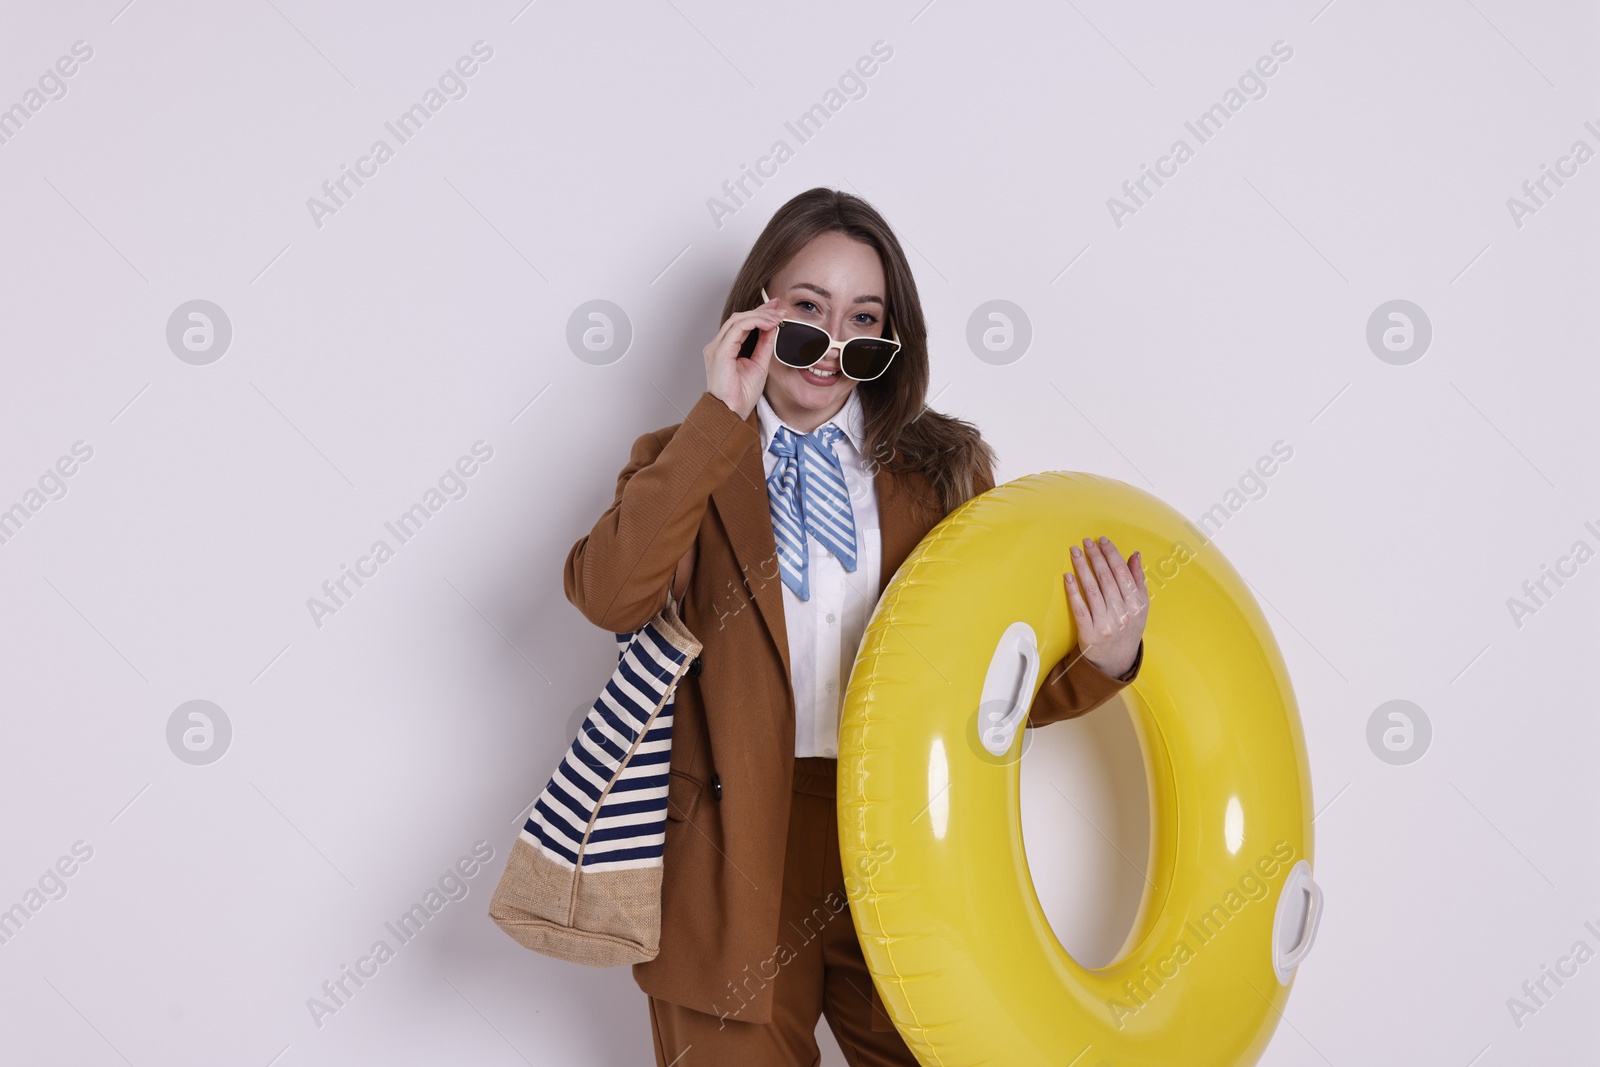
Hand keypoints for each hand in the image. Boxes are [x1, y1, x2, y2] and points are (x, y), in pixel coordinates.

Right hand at [705, 296, 783, 419]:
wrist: (731, 413)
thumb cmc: (741, 395)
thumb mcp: (759, 364)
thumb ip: (764, 345)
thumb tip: (773, 328)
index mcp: (725, 349)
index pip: (742, 324)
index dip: (759, 314)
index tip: (776, 310)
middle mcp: (718, 345)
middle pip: (740, 318)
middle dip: (761, 310)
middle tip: (779, 308)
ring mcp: (717, 347)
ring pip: (739, 320)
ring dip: (760, 315)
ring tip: (778, 317)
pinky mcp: (720, 351)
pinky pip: (738, 328)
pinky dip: (755, 322)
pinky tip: (769, 324)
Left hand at [1064, 535, 1146, 677]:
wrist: (1116, 661)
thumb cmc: (1129, 629)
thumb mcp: (1140, 606)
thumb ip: (1138, 580)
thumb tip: (1135, 555)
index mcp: (1137, 605)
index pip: (1122, 573)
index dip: (1111, 554)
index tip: (1102, 541)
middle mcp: (1123, 613)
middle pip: (1106, 578)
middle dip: (1095, 557)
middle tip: (1086, 542)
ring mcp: (1106, 623)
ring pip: (1092, 590)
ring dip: (1082, 568)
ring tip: (1074, 552)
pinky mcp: (1089, 633)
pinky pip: (1079, 608)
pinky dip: (1073, 591)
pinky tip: (1068, 577)